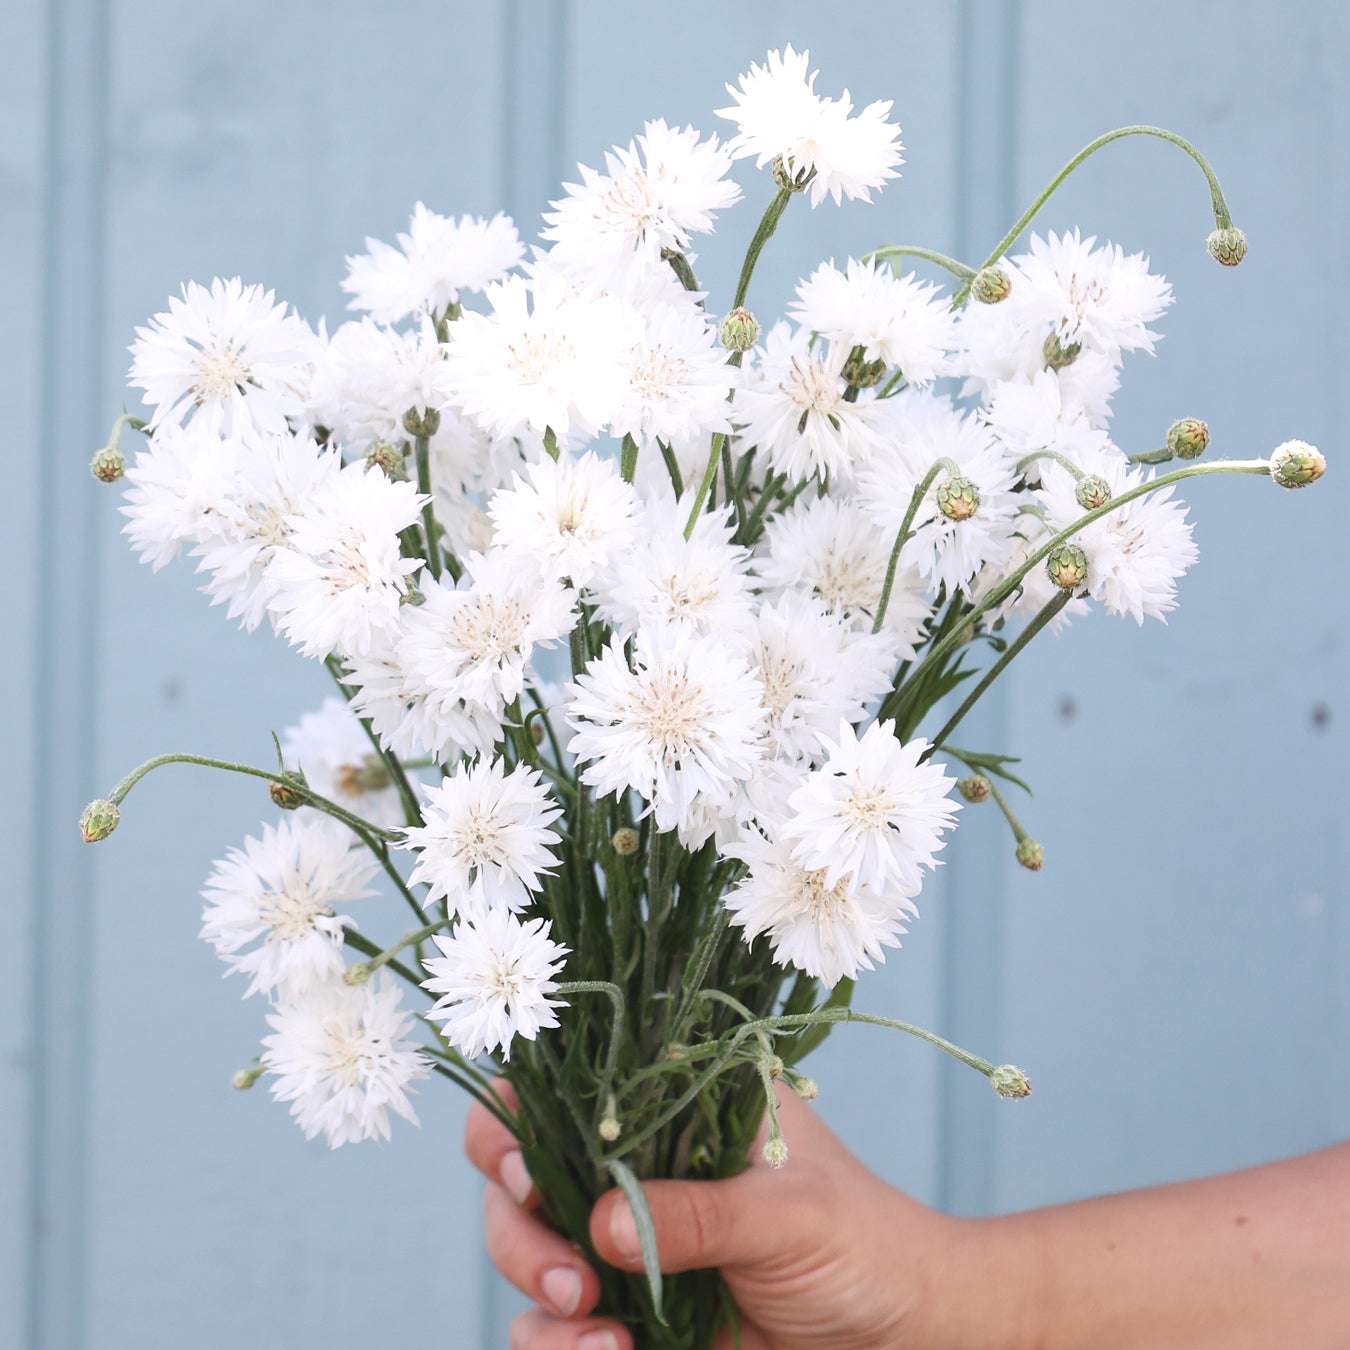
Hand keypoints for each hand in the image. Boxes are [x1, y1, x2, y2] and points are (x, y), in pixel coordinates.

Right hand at [463, 1079, 983, 1348]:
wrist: (898, 1333)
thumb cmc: (859, 1243)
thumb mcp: (789, 1215)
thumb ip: (701, 1215)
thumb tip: (601, 1226)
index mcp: (672, 1103)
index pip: (569, 1086)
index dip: (521, 1117)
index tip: (529, 1171)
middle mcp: (634, 1161)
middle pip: (520, 1171)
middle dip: (520, 1225)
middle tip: (570, 1274)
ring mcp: (624, 1236)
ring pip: (523, 1250)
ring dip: (535, 1290)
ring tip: (594, 1329)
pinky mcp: (627, 1306)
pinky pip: (554, 1323)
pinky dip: (558, 1342)